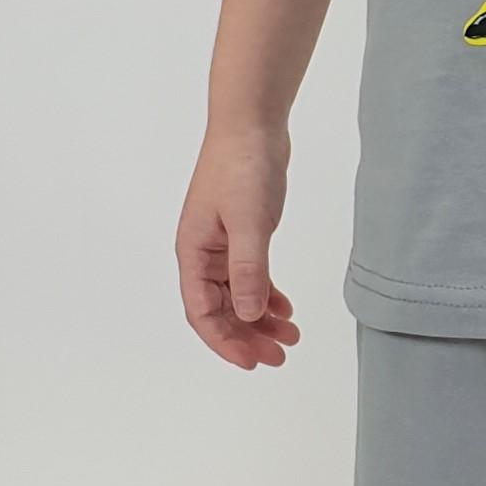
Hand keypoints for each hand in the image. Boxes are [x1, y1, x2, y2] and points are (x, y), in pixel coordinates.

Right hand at [178, 115, 299, 369]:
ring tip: (291, 337)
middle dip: (248, 336)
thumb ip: (249, 270)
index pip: (203, 312)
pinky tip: (286, 307)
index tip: (253, 361)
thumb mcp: (249, 222)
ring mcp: (221, 244)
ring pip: (238, 295)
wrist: (252, 124)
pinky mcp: (241, 233)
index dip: (225, 341)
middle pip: (221, 310)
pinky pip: (250, 276)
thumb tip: (249, 315)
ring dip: (261, 319)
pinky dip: (266, 294)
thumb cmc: (243, 166)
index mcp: (194, 253)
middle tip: (281, 356)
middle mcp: (203, 253)